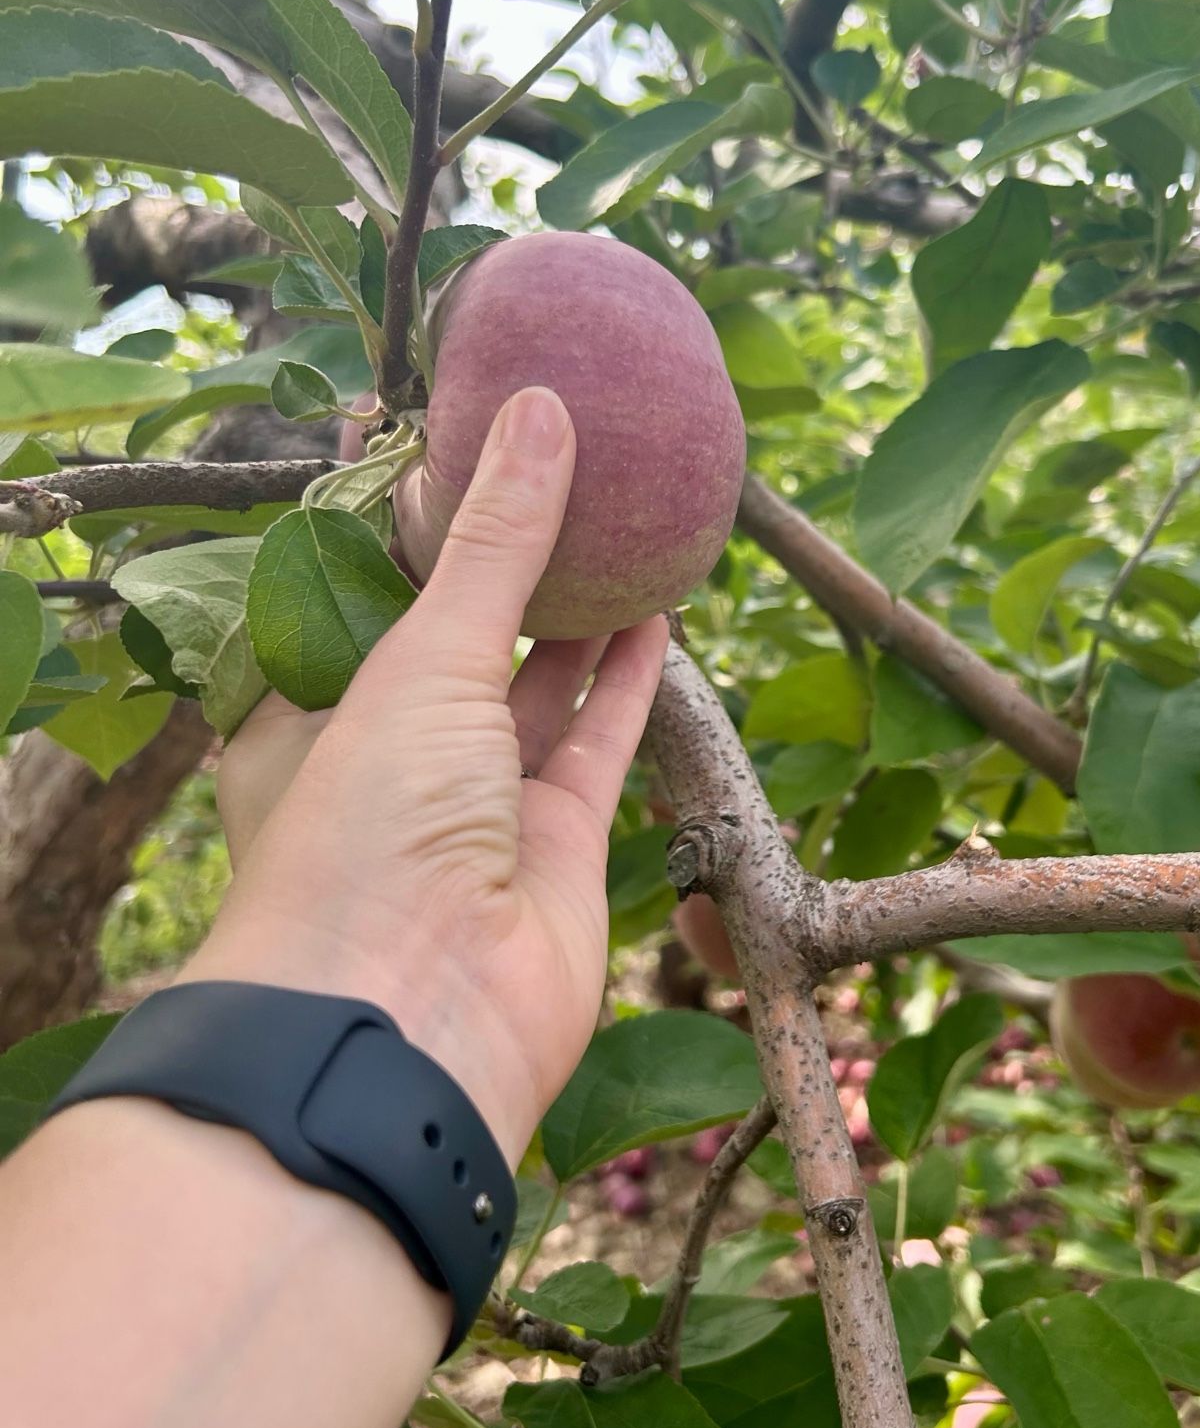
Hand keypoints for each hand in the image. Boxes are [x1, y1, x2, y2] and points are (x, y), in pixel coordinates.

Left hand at [192, 386, 668, 1161]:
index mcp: (312, 710)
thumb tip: (539, 407)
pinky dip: (630, 677)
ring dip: (580, 610)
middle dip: (506, 561)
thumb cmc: (368, 833)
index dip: (405, 522)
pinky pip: (600, 738)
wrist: (417, 1020)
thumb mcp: (422, 659)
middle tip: (562, 467)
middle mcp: (393, 754)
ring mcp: (479, 802)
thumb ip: (492, 540)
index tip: (453, 441)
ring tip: (624, 520)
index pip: (358, 593)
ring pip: (537, 683)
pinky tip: (660, 607)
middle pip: (458, 636)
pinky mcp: (559, 840)